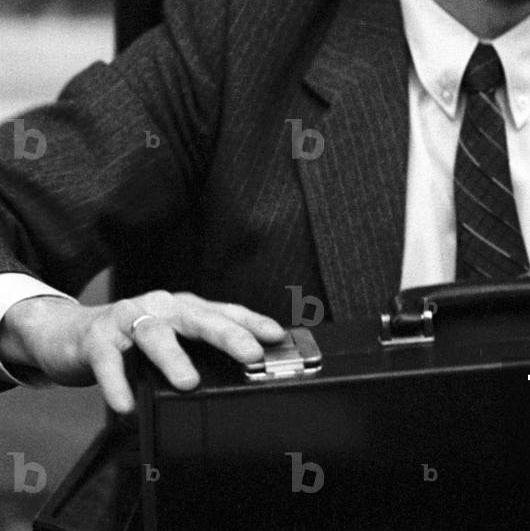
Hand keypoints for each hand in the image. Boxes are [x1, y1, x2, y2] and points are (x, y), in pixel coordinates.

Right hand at [0, 291, 285, 413]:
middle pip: (198, 318)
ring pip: (155, 334)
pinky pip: (108, 362)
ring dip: (174, 357)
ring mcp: (128, 320)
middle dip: (228, 335)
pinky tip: (126, 405)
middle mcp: (161, 307)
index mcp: (184, 308)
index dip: (252, 322)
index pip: (225, 311)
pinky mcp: (96, 340)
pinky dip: (117, 384)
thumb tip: (243, 369)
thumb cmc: (131, 339)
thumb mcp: (170, 337)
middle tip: (250, 355)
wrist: (69, 333)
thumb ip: (198, 349)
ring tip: (190, 382)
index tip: (277, 335)